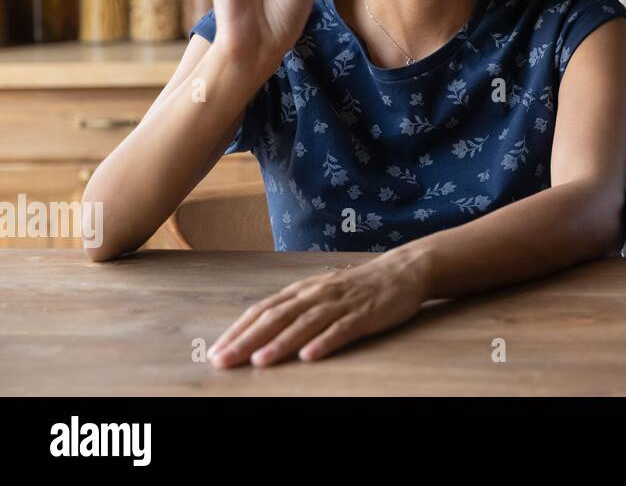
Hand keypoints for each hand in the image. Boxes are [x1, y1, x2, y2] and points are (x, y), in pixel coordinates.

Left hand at [208, 249, 428, 367]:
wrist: (403, 270)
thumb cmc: (359, 286)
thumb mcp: (323, 291)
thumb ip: (296, 308)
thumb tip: (260, 330)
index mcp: (304, 290)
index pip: (264, 309)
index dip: (239, 330)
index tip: (216, 351)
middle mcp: (318, 294)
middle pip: (278, 316)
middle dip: (248, 339)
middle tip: (224, 361)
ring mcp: (342, 303)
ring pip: (306, 323)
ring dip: (281, 342)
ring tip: (260, 361)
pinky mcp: (365, 313)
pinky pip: (343, 328)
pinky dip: (325, 341)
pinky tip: (311, 355)